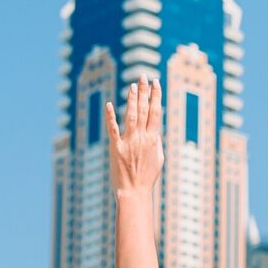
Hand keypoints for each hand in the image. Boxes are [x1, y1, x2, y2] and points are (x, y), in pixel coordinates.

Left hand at [107, 77, 162, 195]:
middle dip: (144, 91)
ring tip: (132, 85)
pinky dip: (110, 116)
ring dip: (131, 99)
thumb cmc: (147, 177)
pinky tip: (109, 104)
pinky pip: (112, 129)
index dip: (156, 96)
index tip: (156, 83)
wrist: (133, 191)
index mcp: (153, 139)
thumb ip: (156, 142)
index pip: (155, 112)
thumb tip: (154, 131)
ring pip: (130, 115)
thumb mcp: (158, 159)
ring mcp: (128, 141)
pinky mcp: (115, 147)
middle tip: (143, 75)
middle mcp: (141, 138)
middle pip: (143, 109)